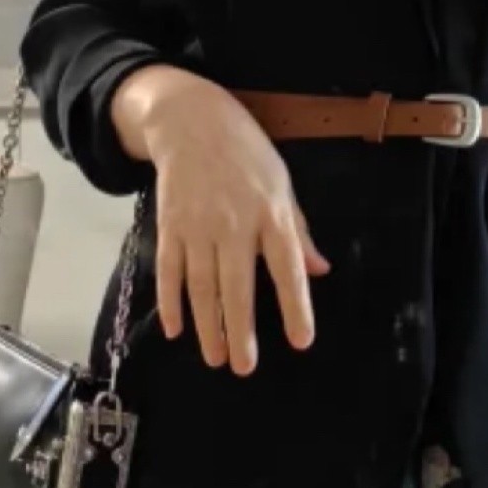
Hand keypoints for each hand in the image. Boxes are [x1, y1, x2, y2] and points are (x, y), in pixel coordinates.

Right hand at [107, 65, 327, 376]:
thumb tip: (319, 270)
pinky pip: (169, 270)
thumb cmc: (247, 156)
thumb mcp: (283, 186)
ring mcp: (198, 226)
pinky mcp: (169, 225)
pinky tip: (175, 329)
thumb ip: (298, 233)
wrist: (190, 120)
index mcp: (272, 215)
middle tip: (244, 367)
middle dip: (241, 330)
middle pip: (237, 286)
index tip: (301, 340)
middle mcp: (235, 224)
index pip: (286, 268)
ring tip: (215, 358)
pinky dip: (171, 301)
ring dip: (208, 325)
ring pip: (202, 285)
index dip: (294, 306)